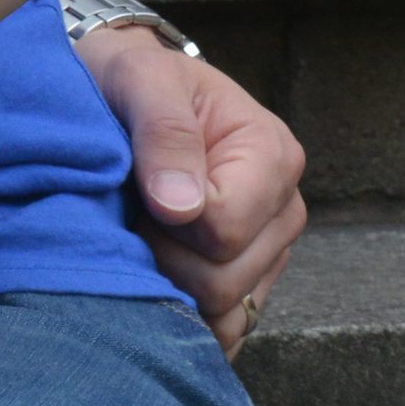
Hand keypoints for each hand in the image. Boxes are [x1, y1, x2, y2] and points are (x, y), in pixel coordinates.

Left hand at [77, 26, 308, 353]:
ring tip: (138, 235)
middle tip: (129, 214)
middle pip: (223, 280)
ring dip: (167, 283)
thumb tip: (180, 208)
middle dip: (162, 256)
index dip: (168, 220)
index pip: (224, 229)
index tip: (138, 189)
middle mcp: (283, 210)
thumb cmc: (131, 80)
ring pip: (222, 310)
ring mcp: (267, 249)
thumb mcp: (141, 80)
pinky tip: (149, 283)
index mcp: (273, 156)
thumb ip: (165, 133)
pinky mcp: (245, 277)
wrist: (121, 89)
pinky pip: (224, 326)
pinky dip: (183, 314)